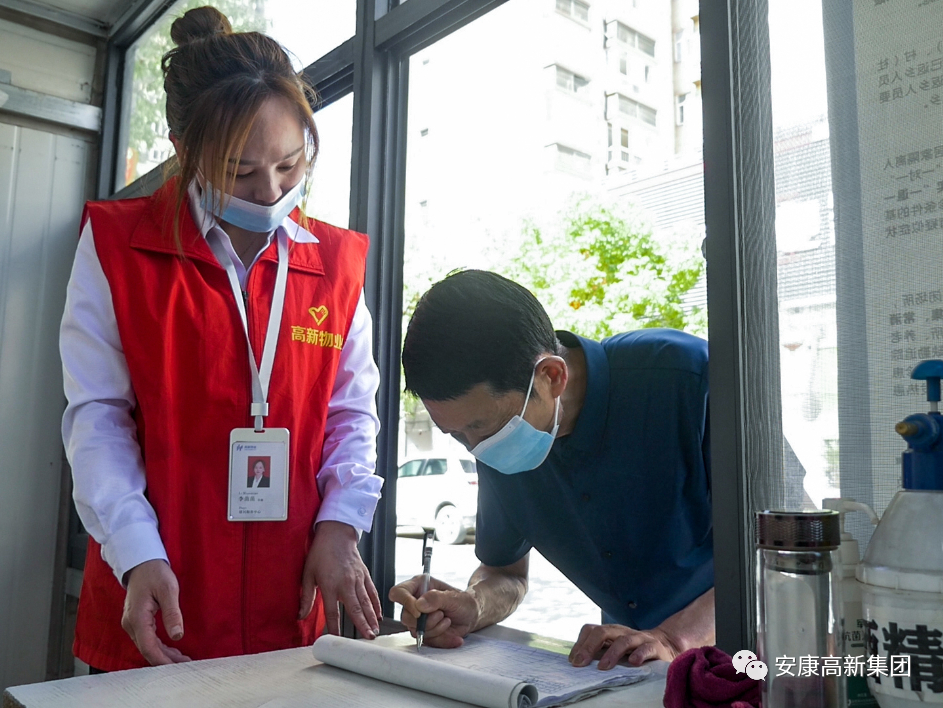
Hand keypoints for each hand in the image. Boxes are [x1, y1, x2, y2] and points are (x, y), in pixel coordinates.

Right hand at [122, 559, 191, 665]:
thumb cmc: (154, 572)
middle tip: (186, 665)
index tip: (177, 668)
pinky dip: (159, 646)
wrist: (141, 562)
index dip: (162, 660)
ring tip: (183, 660)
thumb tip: (177, 636)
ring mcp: (131, 623)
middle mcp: (131, 624)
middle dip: (166, 660)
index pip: (148, 647)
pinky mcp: (136, 621)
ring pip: (147, 646)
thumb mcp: (168, 589)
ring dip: (164, 654)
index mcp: (137, 617)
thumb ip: (172, 613)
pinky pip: (147, 639)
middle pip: (147, 649)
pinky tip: (173, 650)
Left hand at [300, 521, 380, 638]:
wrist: (336, 534)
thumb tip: (301, 616)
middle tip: (368, 638)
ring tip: (375, 631)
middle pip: (355, 609)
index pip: (332, 612)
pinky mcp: (364, 574)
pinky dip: (376, 604)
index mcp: (330, 585)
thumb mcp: (307, 574)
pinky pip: (372, 591)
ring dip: (371, 618)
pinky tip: (379, 614)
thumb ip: (306, 597)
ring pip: (366, 602)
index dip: (334, 627)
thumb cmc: (320, 553)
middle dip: (362, 625)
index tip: (338, 639)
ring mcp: (357, 579)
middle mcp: (346, 583)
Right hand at [388, 575, 478, 648]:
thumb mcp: (454, 597)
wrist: (472, 616)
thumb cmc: (464, 601)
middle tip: (442, 614)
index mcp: (419, 586)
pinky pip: (426, 641)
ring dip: (435, 629)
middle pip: (406, 617)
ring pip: (415, 630)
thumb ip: (437, 598)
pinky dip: (441, 639)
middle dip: (426, 620)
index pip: (398, 592)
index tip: (419, 612)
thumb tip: (419, 604)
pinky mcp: (424, 632)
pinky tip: (452, 634)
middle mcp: (415, 602)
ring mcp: (418, 619)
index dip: (405, 602)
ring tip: (447, 620)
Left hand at [568, 624, 682, 669]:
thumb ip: (600, 652)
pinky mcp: (654, 647)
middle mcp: (622, 632)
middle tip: (581, 663)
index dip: (580, 644)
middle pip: (603, 632)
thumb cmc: (634, 650)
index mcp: (611, 632)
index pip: (591, 630)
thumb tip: (577, 664)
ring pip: (623, 640)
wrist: (665, 645)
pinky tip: (634, 663)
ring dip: (611, 653)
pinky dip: (639, 654)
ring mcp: (639, 638)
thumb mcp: (615, 649)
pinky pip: (646, 648)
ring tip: (603, 667)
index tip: (573, 661)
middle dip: (589, 647)